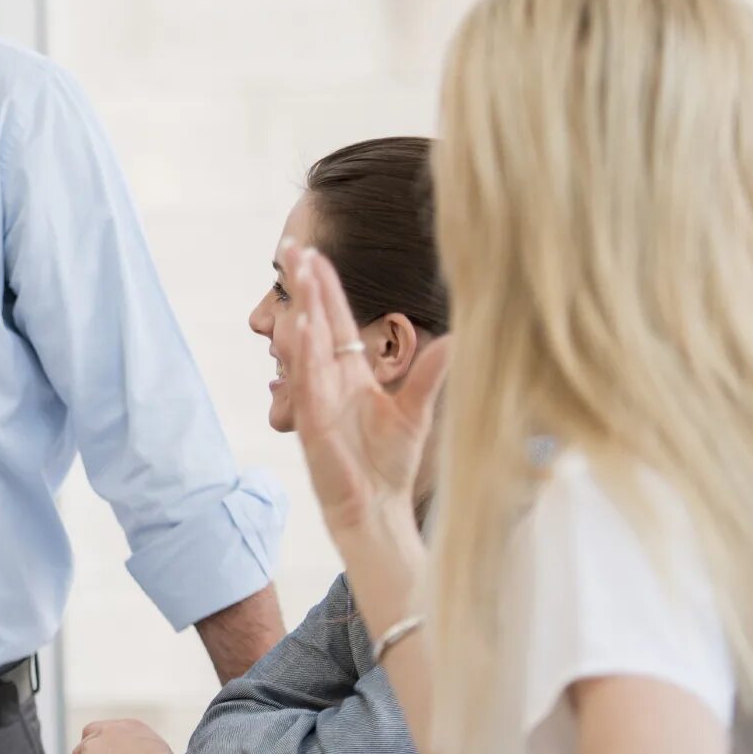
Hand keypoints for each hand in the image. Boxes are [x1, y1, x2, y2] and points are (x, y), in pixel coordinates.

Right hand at [279, 244, 450, 544]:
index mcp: (350, 373)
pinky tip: (302, 325)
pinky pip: (306, 380)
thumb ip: (430, 373)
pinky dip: (304, 353)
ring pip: (307, 344)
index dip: (325, 288)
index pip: (334, 320)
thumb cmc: (389, 464)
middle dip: (304, 284)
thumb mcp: (416, 411)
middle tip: (294, 245)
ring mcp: (317, 397)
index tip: (315, 255)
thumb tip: (458, 338)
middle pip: (314, 321)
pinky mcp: (312, 420)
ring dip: (303, 307)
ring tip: (301, 272)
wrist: (376, 507)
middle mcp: (329, 379)